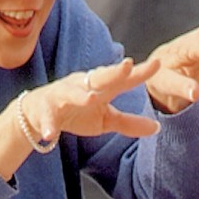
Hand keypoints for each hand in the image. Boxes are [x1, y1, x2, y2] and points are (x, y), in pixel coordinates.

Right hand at [22, 57, 162, 140]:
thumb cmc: (78, 112)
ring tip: (91, 98)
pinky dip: (48, 125)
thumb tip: (158, 127)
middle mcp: (83, 85)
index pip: (124, 79)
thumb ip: (129, 123)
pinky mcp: (45, 109)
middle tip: (128, 65)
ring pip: (72, 92)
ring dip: (81, 95)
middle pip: (101, 77)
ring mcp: (63, 95)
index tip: (158, 63)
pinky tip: (50, 134)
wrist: (40, 114)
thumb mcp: (106, 119)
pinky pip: (48, 118)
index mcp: (101, 87)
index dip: (140, 72)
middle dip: (113, 71)